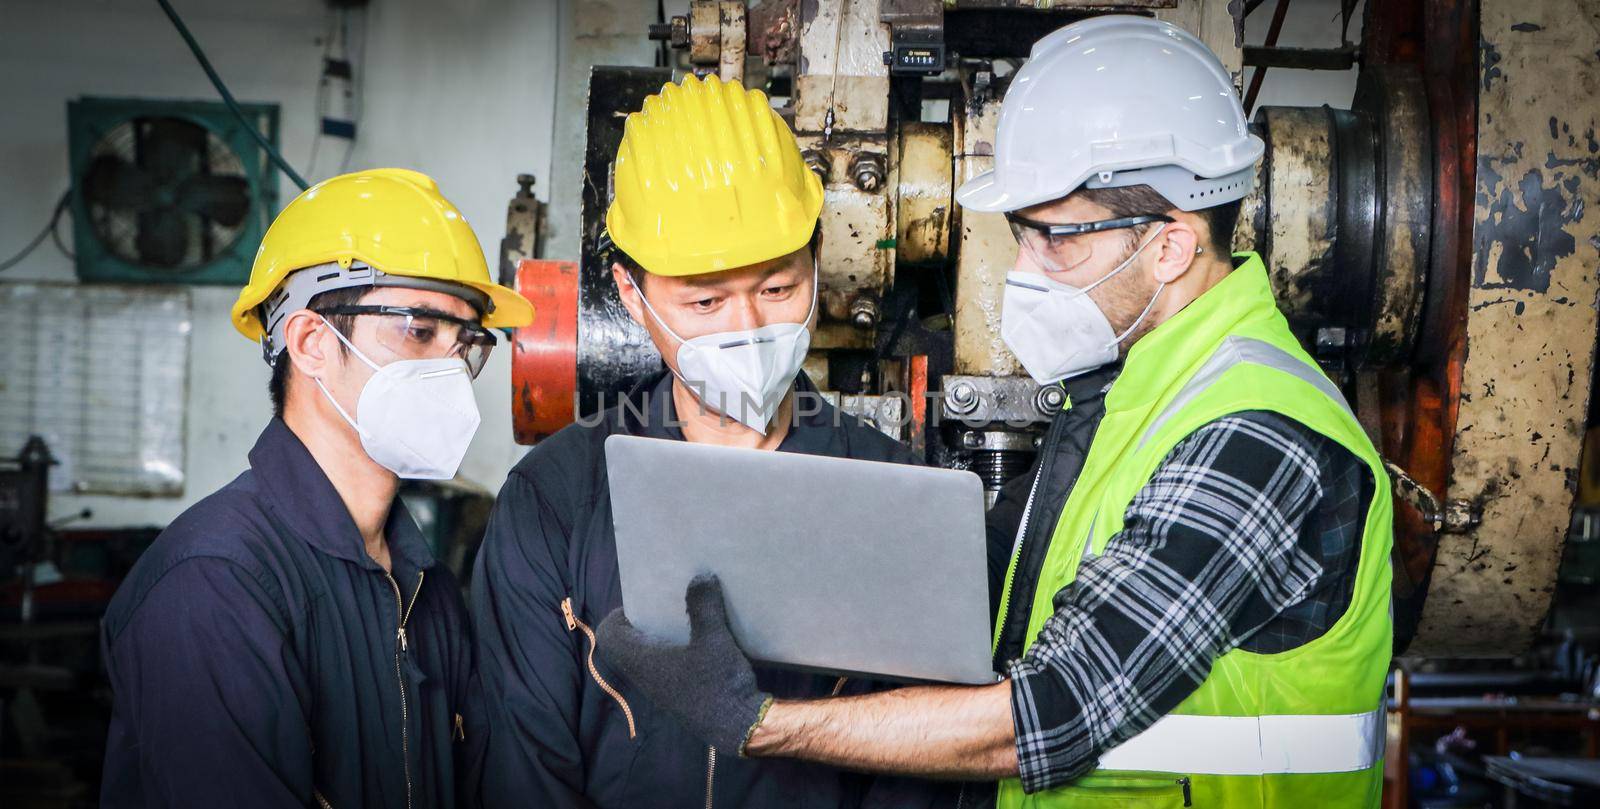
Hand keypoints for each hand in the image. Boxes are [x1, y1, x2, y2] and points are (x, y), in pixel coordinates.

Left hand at [595, 574, 773, 753]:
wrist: (740, 727)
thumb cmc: (718, 684)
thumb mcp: (714, 639)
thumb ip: (704, 607)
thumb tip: (699, 577)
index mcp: (643, 662)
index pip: (609, 635)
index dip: (619, 614)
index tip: (643, 599)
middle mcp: (646, 677)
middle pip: (628, 643)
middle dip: (644, 620)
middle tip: (665, 601)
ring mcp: (662, 689)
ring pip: (648, 656)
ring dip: (661, 636)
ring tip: (684, 616)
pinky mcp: (679, 696)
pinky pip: (666, 667)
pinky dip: (675, 650)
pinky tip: (700, 641)